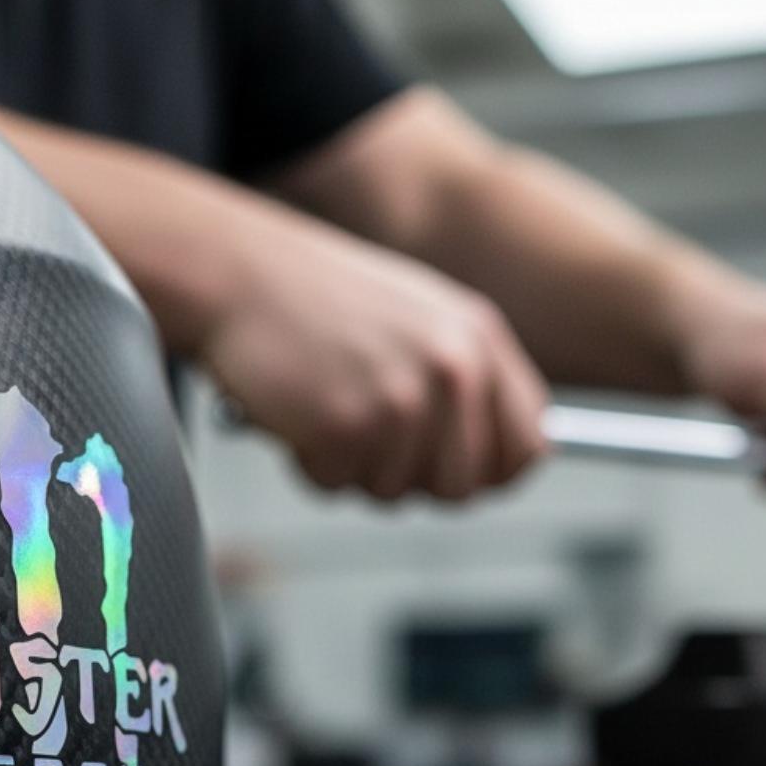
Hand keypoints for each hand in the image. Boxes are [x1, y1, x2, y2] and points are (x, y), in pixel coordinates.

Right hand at [200, 214, 547, 499]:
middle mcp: (453, 369)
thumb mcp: (418, 318)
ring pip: (392, 493)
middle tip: (367, 441)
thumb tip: (499, 463)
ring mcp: (401, 399)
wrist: (238, 272)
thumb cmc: (318, 298)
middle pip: (461, 487)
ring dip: (351, 467)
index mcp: (480, 338)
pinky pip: (335, 486)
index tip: (451, 473)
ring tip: (324, 405)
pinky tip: (294, 410)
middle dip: (411, 481)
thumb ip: (466, 379)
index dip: (489, 475)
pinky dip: (308, 463)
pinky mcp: (346, 426)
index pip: (527, 445)